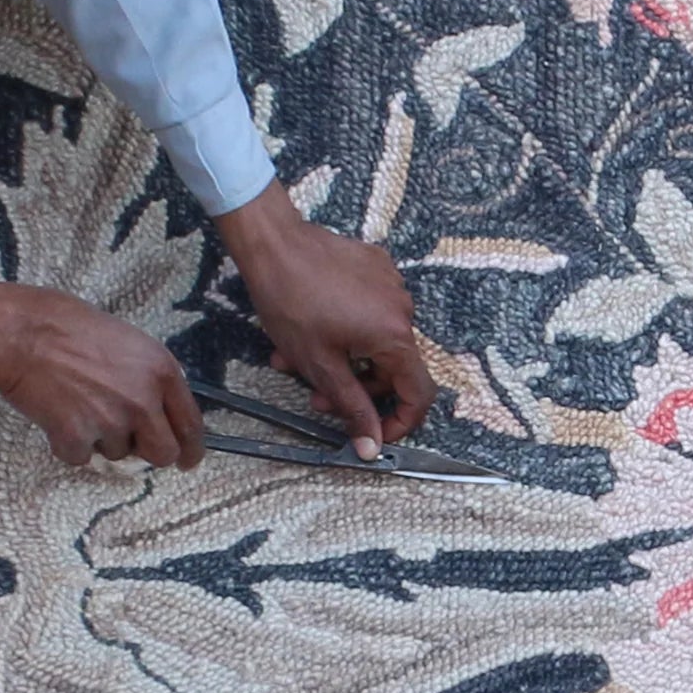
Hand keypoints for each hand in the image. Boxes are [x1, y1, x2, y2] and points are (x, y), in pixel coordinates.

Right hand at [0, 283, 200, 467]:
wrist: (20, 333)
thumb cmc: (68, 326)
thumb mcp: (128, 342)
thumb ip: (149, 378)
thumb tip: (158, 409)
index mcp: (161, 372)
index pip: (191, 425)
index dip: (191, 449)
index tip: (187, 460)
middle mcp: (143, 401)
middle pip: (163, 454)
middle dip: (146, 450)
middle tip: (126, 438)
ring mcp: (111, 422)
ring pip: (117, 454)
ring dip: (99, 438)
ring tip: (77, 402)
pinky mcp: (77, 438)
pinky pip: (80, 457)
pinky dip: (67, 443)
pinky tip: (56, 412)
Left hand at [217, 186, 431, 455]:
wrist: (274, 244)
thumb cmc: (291, 302)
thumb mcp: (320, 366)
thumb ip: (352, 408)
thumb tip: (372, 448)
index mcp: (395, 337)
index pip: (418, 395)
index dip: (400, 422)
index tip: (374, 433)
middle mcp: (403, 310)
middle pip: (393, 369)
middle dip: (357, 389)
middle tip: (318, 397)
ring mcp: (391, 285)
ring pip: (376, 342)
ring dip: (345, 360)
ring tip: (298, 360)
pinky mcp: (376, 268)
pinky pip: (370, 311)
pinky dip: (346, 329)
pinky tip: (314, 327)